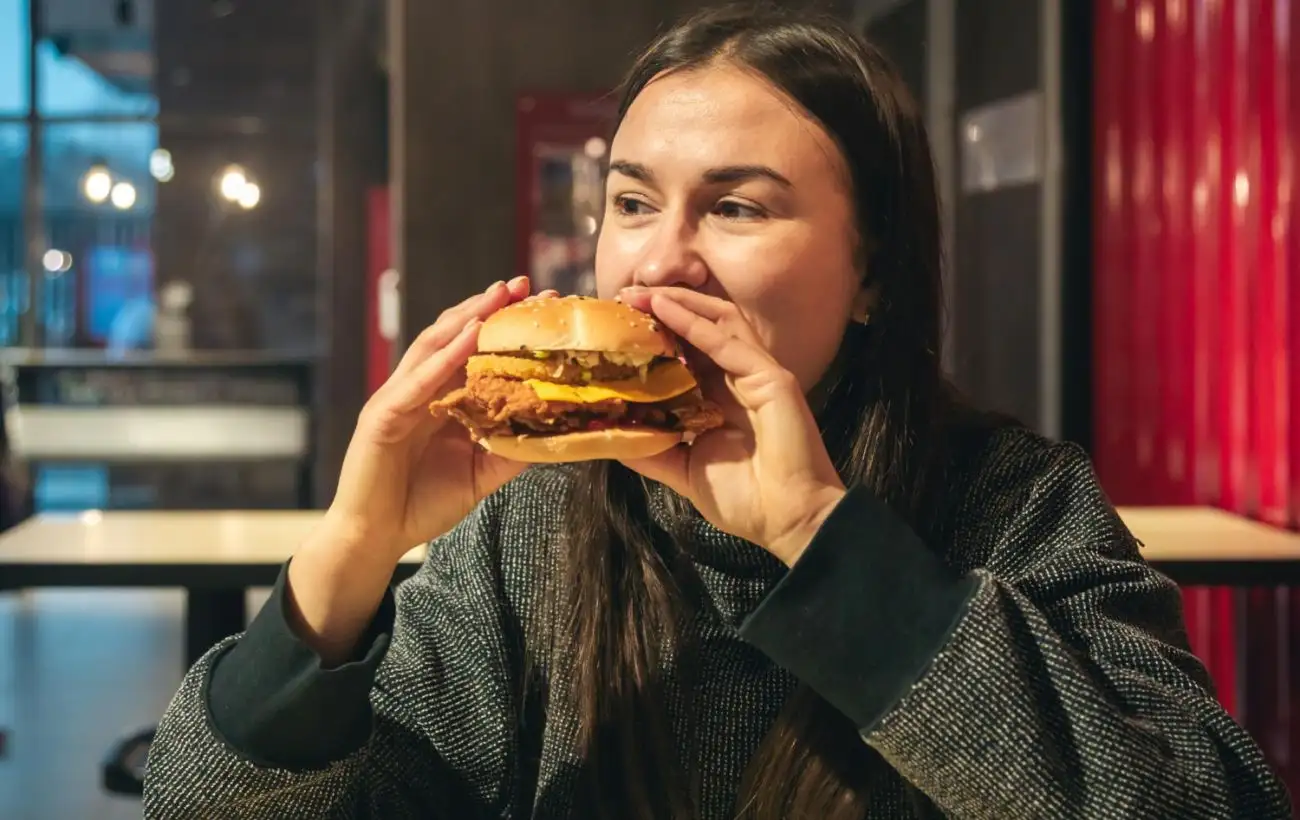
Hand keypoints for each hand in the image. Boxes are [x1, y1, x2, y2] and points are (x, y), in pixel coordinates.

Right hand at [327, 276, 557, 560]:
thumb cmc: (424, 504)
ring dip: (465, 317)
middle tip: (523, 283)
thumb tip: (555, 431)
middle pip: (454, 336)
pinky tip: (467, 336)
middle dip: (487, 307)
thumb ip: (512, 448)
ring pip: (432, 346)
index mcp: (441, 398)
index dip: (503, 325)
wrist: (377, 537)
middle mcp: (418, 389)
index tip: (540, 305)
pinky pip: (416, 381)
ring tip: (497, 296)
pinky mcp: (381, 416)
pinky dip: (443, 356)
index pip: (473, 350)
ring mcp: (398, 398)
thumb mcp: (482, 473)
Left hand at [616, 286, 845, 565]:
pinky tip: (665, 308)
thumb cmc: (745, 499)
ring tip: (640, 293)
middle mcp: (737, 379)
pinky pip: (728, 342)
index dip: (655, 334)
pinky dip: (694, 321)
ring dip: (677, 304)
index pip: (686, 352)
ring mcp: (756, 374)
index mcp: (720, 398)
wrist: (789, 520)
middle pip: (699, 328)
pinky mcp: (770, 377)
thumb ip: (651, 449)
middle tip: (623, 295)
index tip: (618, 323)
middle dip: (662, 308)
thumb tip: (610, 436)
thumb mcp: (682, 470)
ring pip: (716, 322)